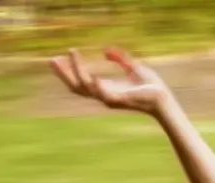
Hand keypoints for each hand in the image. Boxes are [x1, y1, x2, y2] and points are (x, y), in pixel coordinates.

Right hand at [50, 47, 170, 115]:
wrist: (163, 99)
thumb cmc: (150, 87)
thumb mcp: (133, 67)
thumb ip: (120, 59)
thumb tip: (105, 51)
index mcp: (105, 88)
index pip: (81, 81)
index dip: (70, 70)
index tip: (64, 54)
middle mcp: (103, 95)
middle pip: (76, 87)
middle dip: (63, 74)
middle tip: (52, 60)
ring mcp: (109, 98)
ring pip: (85, 87)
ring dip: (76, 70)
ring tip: (72, 53)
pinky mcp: (118, 100)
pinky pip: (102, 93)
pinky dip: (95, 85)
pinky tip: (92, 75)